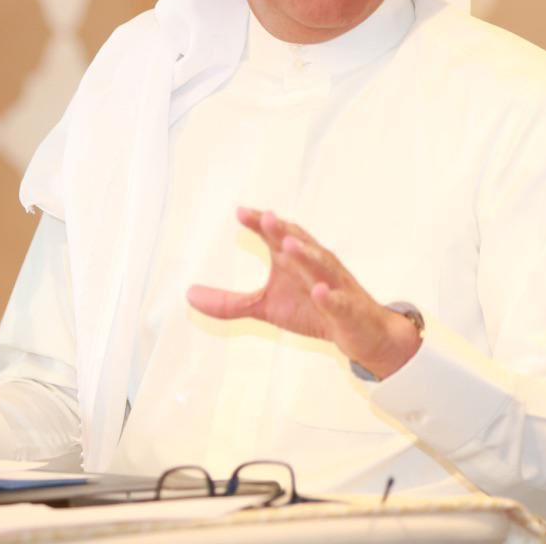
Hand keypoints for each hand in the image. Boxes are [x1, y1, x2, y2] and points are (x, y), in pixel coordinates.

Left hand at [187, 208, 420, 378]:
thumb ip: (228, 303)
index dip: (259, 224)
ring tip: (288, 245)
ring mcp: (334, 284)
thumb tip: (188, 295)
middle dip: (282, 230)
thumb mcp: (266, 307)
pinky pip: (339, 301)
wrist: (357, 332)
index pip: (275, 235)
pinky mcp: (348, 309)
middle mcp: (315, 264)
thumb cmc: (311, 309)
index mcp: (294, 259)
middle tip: (265, 218)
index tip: (240, 213)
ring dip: (306, 255)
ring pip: (321, 266)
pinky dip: (330, 296)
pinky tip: (318, 291)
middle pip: (299, 242)